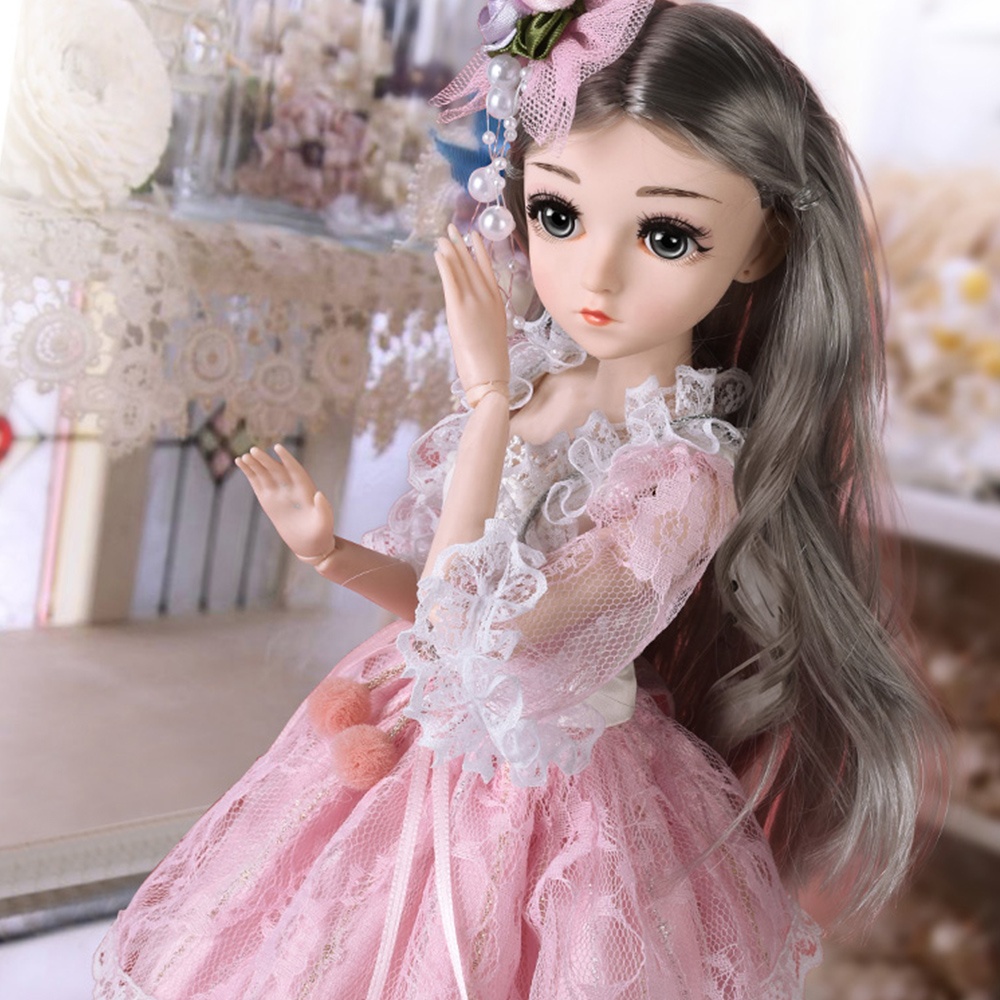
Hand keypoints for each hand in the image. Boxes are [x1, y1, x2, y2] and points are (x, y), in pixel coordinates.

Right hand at [235, 444, 334, 561]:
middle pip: (277, 470)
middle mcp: (290, 487)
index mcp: (305, 489)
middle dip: (266, 461)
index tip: (278, 448)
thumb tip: (319, 494)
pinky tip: (240, 462)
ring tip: (244, 456)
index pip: (295, 470)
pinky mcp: (267, 499)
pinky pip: (257, 483)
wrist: (310, 543)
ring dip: (255, 464)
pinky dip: (249, 472)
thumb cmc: (321, 533)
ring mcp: (278, 492)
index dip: (287, 459)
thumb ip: (323, 508)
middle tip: (254, 450)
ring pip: (265, 474)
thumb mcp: (325, 522)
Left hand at [435, 224, 509, 394]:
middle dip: (461, 246)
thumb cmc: (491, 363)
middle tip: (452, 229)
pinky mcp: (459, 309)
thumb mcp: (491, 334)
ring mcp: (474, 302)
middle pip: (473, 265)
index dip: (480, 251)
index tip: (473, 236)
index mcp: (498, 304)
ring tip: (442, 236)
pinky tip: (438, 252)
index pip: (488, 270)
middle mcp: (488, 298)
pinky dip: (444, 264)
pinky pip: (451, 280)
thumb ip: (484, 318)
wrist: (491, 377)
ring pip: (461, 269)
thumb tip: (474, 316)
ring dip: (450, 250)